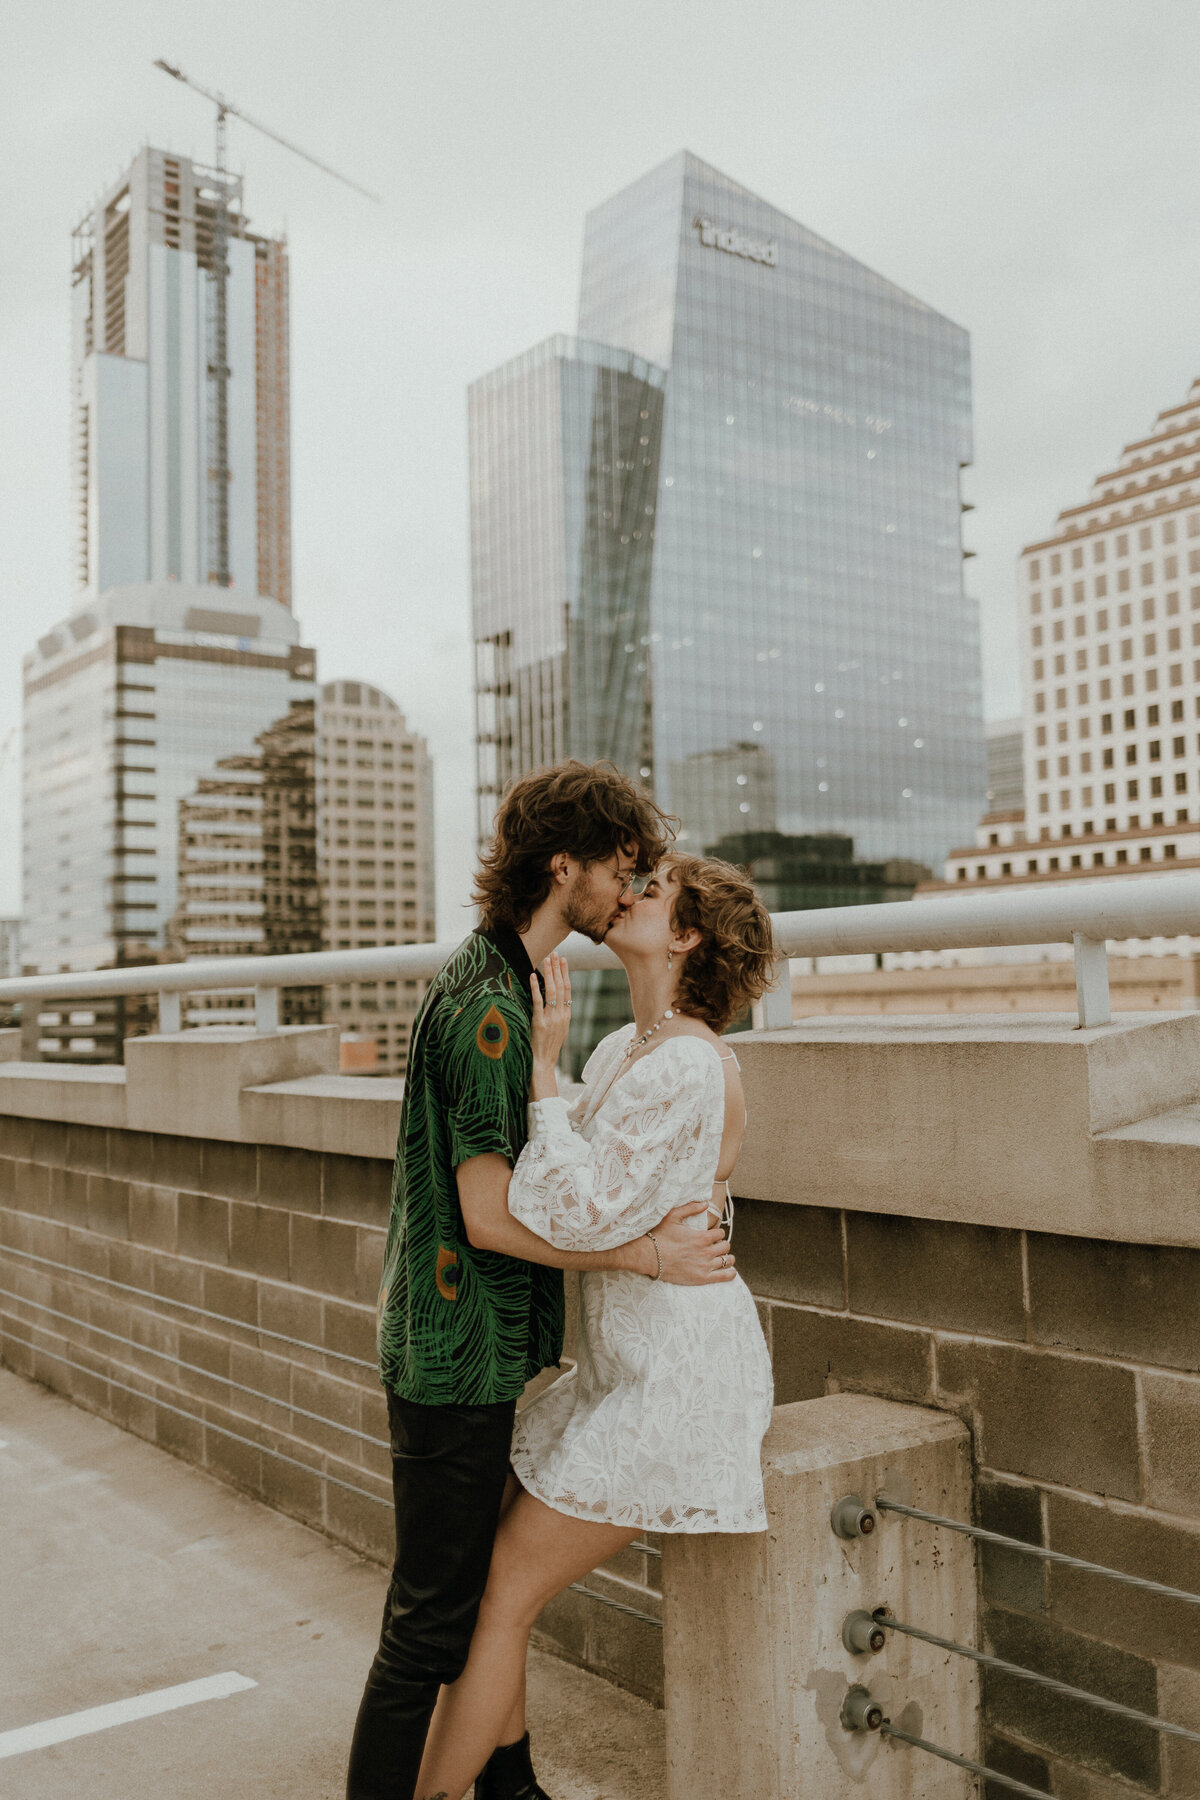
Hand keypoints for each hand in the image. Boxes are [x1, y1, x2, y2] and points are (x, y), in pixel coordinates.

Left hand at [530, 954, 571, 1084]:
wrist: (543, 1063)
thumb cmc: (548, 1047)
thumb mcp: (559, 1029)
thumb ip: (559, 1014)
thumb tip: (556, 1000)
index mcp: (566, 1015)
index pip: (568, 990)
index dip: (565, 974)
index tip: (563, 961)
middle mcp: (561, 1015)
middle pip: (561, 987)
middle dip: (557, 969)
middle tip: (555, 953)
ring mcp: (551, 1018)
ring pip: (552, 991)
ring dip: (549, 973)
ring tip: (547, 959)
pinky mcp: (540, 1022)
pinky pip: (538, 1001)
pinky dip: (536, 987)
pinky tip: (533, 976)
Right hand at [650, 1201, 735, 1284]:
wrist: (649, 1257)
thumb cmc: (659, 1236)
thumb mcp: (673, 1216)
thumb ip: (691, 1208)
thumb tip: (706, 1204)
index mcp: (702, 1236)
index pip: (720, 1233)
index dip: (717, 1234)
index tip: (712, 1236)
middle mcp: (706, 1251)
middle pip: (725, 1246)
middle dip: (722, 1245)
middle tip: (716, 1246)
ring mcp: (705, 1266)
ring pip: (727, 1260)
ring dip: (727, 1258)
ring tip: (723, 1257)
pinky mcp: (702, 1278)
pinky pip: (724, 1276)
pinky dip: (730, 1274)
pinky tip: (730, 1272)